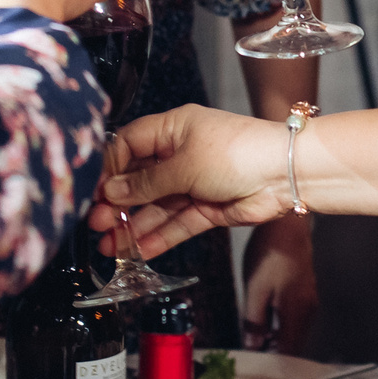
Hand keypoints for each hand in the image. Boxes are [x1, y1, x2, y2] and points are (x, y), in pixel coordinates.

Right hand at [93, 104, 290, 257]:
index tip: (93, 191)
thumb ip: (146, 183)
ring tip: (109, 245)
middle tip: (96, 223)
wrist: (284, 173)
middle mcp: (180, 154)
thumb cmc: (237, 152)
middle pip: (139, 180)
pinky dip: (158, 236)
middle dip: (117, 203)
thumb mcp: (183, 164)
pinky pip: (176, 223)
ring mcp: (193, 182)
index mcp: (173, 128)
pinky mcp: (207, 207)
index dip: (110, 169)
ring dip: (133, 225)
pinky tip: (138, 249)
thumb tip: (112, 192)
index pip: (129, 145)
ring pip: (156, 206)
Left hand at [239, 213, 317, 352]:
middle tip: (254, 359)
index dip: (274, 365)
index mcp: (296, 314)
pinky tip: (266, 322)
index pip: (289, 352)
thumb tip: (254, 345)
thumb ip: (254, 322)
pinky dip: (281, 326)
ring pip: (294, 331)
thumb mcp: (255, 290)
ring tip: (257, 342)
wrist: (288, 225)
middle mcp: (307, 310)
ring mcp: (308, 300)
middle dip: (275, 354)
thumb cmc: (271, 253)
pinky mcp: (304, 290)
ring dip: (278, 340)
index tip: (259, 370)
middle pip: (294, 344)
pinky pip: (295, 318)